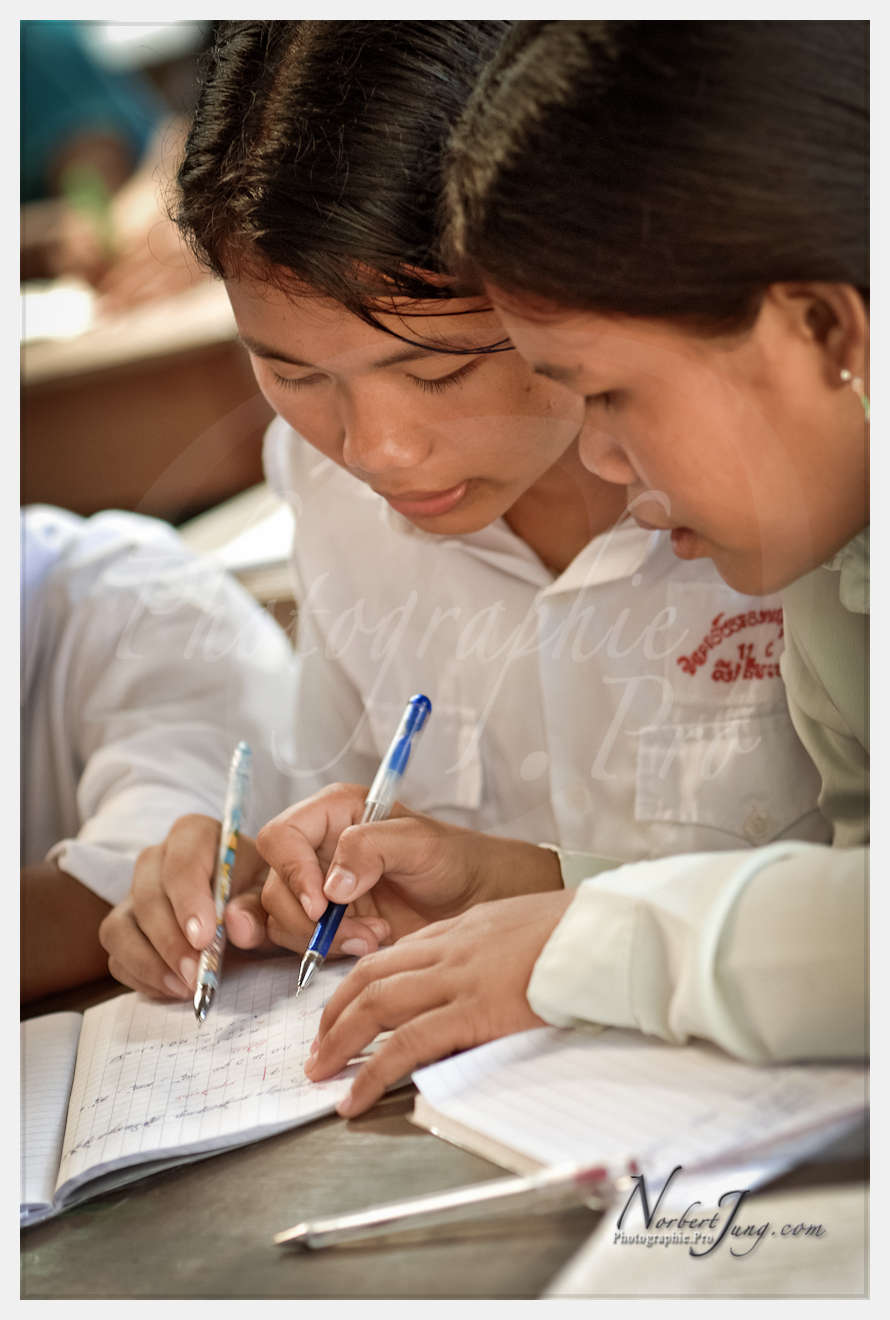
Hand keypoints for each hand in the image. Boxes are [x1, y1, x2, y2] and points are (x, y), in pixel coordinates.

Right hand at [98, 813, 276, 998]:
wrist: (243, 903)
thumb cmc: (255, 890)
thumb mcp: (267, 894)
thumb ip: (256, 908)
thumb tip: (237, 925)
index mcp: (193, 835)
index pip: (181, 863)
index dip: (188, 902)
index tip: (204, 939)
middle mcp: (155, 859)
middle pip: (147, 897)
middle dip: (170, 941)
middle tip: (196, 974)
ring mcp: (133, 893)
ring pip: (119, 927)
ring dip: (149, 962)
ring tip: (184, 987)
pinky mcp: (124, 926)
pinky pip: (116, 953)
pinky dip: (141, 975)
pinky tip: (172, 988)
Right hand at [256, 784, 562, 956]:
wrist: (473, 901)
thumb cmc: (453, 860)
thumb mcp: (420, 844)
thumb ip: (371, 849)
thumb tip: (331, 886)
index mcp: (333, 813)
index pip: (281, 838)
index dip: (293, 873)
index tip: (322, 905)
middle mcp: (317, 847)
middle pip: (275, 885)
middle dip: (311, 918)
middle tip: (361, 932)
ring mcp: (317, 886)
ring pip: (281, 917)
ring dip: (322, 938)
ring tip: (374, 937)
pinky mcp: (324, 921)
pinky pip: (296, 940)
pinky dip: (325, 951)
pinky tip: (365, 946)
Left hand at [304, 889, 574, 1115]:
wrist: (603, 931)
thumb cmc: (577, 932)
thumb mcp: (521, 927)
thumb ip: (490, 949)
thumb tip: (482, 979)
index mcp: (461, 930)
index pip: (394, 955)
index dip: (360, 984)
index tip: (343, 1010)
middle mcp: (449, 949)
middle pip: (371, 978)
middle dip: (334, 1014)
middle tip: (317, 1048)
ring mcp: (458, 978)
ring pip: (377, 1006)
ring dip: (340, 1042)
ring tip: (320, 1074)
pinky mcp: (473, 1011)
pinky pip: (408, 1044)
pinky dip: (373, 1072)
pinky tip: (355, 1097)